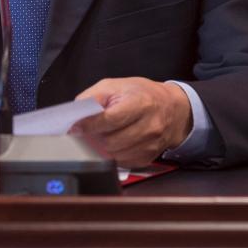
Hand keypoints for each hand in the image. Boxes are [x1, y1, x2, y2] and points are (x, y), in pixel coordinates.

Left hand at [71, 77, 192, 167]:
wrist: (172, 109)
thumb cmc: (141, 94)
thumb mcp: (115, 85)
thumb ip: (93, 96)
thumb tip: (76, 113)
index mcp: (140, 103)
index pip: (109, 119)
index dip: (89, 124)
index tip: (75, 127)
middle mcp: (149, 125)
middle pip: (110, 141)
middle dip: (95, 137)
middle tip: (90, 130)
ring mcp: (151, 144)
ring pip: (114, 154)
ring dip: (102, 147)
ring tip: (103, 134)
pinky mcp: (149, 157)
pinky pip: (122, 162)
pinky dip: (113, 154)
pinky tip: (115, 141)